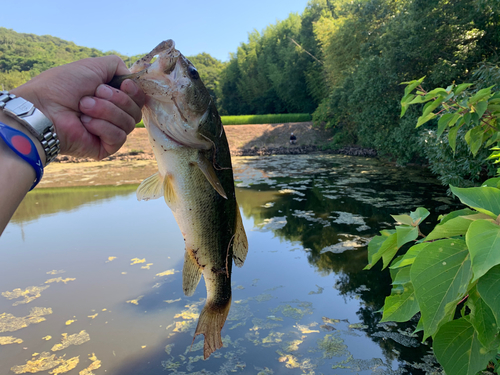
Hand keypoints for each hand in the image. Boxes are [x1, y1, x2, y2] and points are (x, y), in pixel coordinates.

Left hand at [11, 55, 145, 159]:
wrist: (43, 108)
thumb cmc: (62, 86)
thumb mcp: (92, 66)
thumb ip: (116, 65)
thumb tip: (130, 78)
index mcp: (110, 97)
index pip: (138, 98)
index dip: (134, 91)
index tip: (123, 84)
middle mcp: (112, 114)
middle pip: (136, 110)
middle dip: (117, 99)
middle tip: (93, 94)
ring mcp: (109, 132)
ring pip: (129, 123)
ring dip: (106, 111)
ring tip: (83, 107)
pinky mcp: (105, 147)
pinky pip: (119, 137)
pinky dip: (102, 127)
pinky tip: (85, 124)